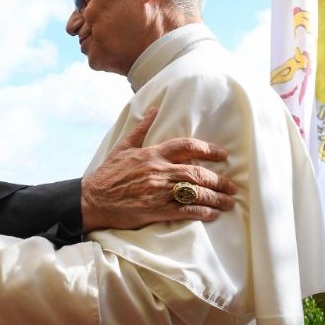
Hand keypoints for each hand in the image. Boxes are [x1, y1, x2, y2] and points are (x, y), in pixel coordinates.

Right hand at [81, 108, 237, 231]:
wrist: (92, 199)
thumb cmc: (108, 173)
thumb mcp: (123, 147)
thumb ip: (141, 129)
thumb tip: (154, 110)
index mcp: (152, 154)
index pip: (187, 146)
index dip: (208, 149)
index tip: (223, 155)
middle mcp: (158, 171)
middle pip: (197, 172)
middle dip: (218, 180)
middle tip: (232, 186)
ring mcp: (158, 191)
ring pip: (194, 192)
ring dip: (215, 198)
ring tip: (228, 202)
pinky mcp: (155, 209)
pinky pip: (183, 210)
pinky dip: (201, 212)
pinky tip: (212, 214)